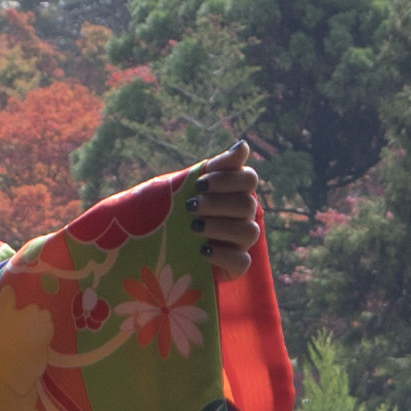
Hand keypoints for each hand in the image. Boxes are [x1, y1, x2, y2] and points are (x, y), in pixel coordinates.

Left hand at [186, 141, 265, 261]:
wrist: (161, 242)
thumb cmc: (177, 208)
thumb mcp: (189, 184)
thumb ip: (216, 165)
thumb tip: (244, 145)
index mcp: (236, 190)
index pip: (249, 178)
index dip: (227, 180)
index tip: (199, 184)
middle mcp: (244, 214)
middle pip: (248, 204)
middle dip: (217, 204)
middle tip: (190, 206)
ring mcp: (242, 241)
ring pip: (249, 232)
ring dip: (220, 227)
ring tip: (194, 227)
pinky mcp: (236, 265)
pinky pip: (242, 262)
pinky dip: (222, 255)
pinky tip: (202, 250)